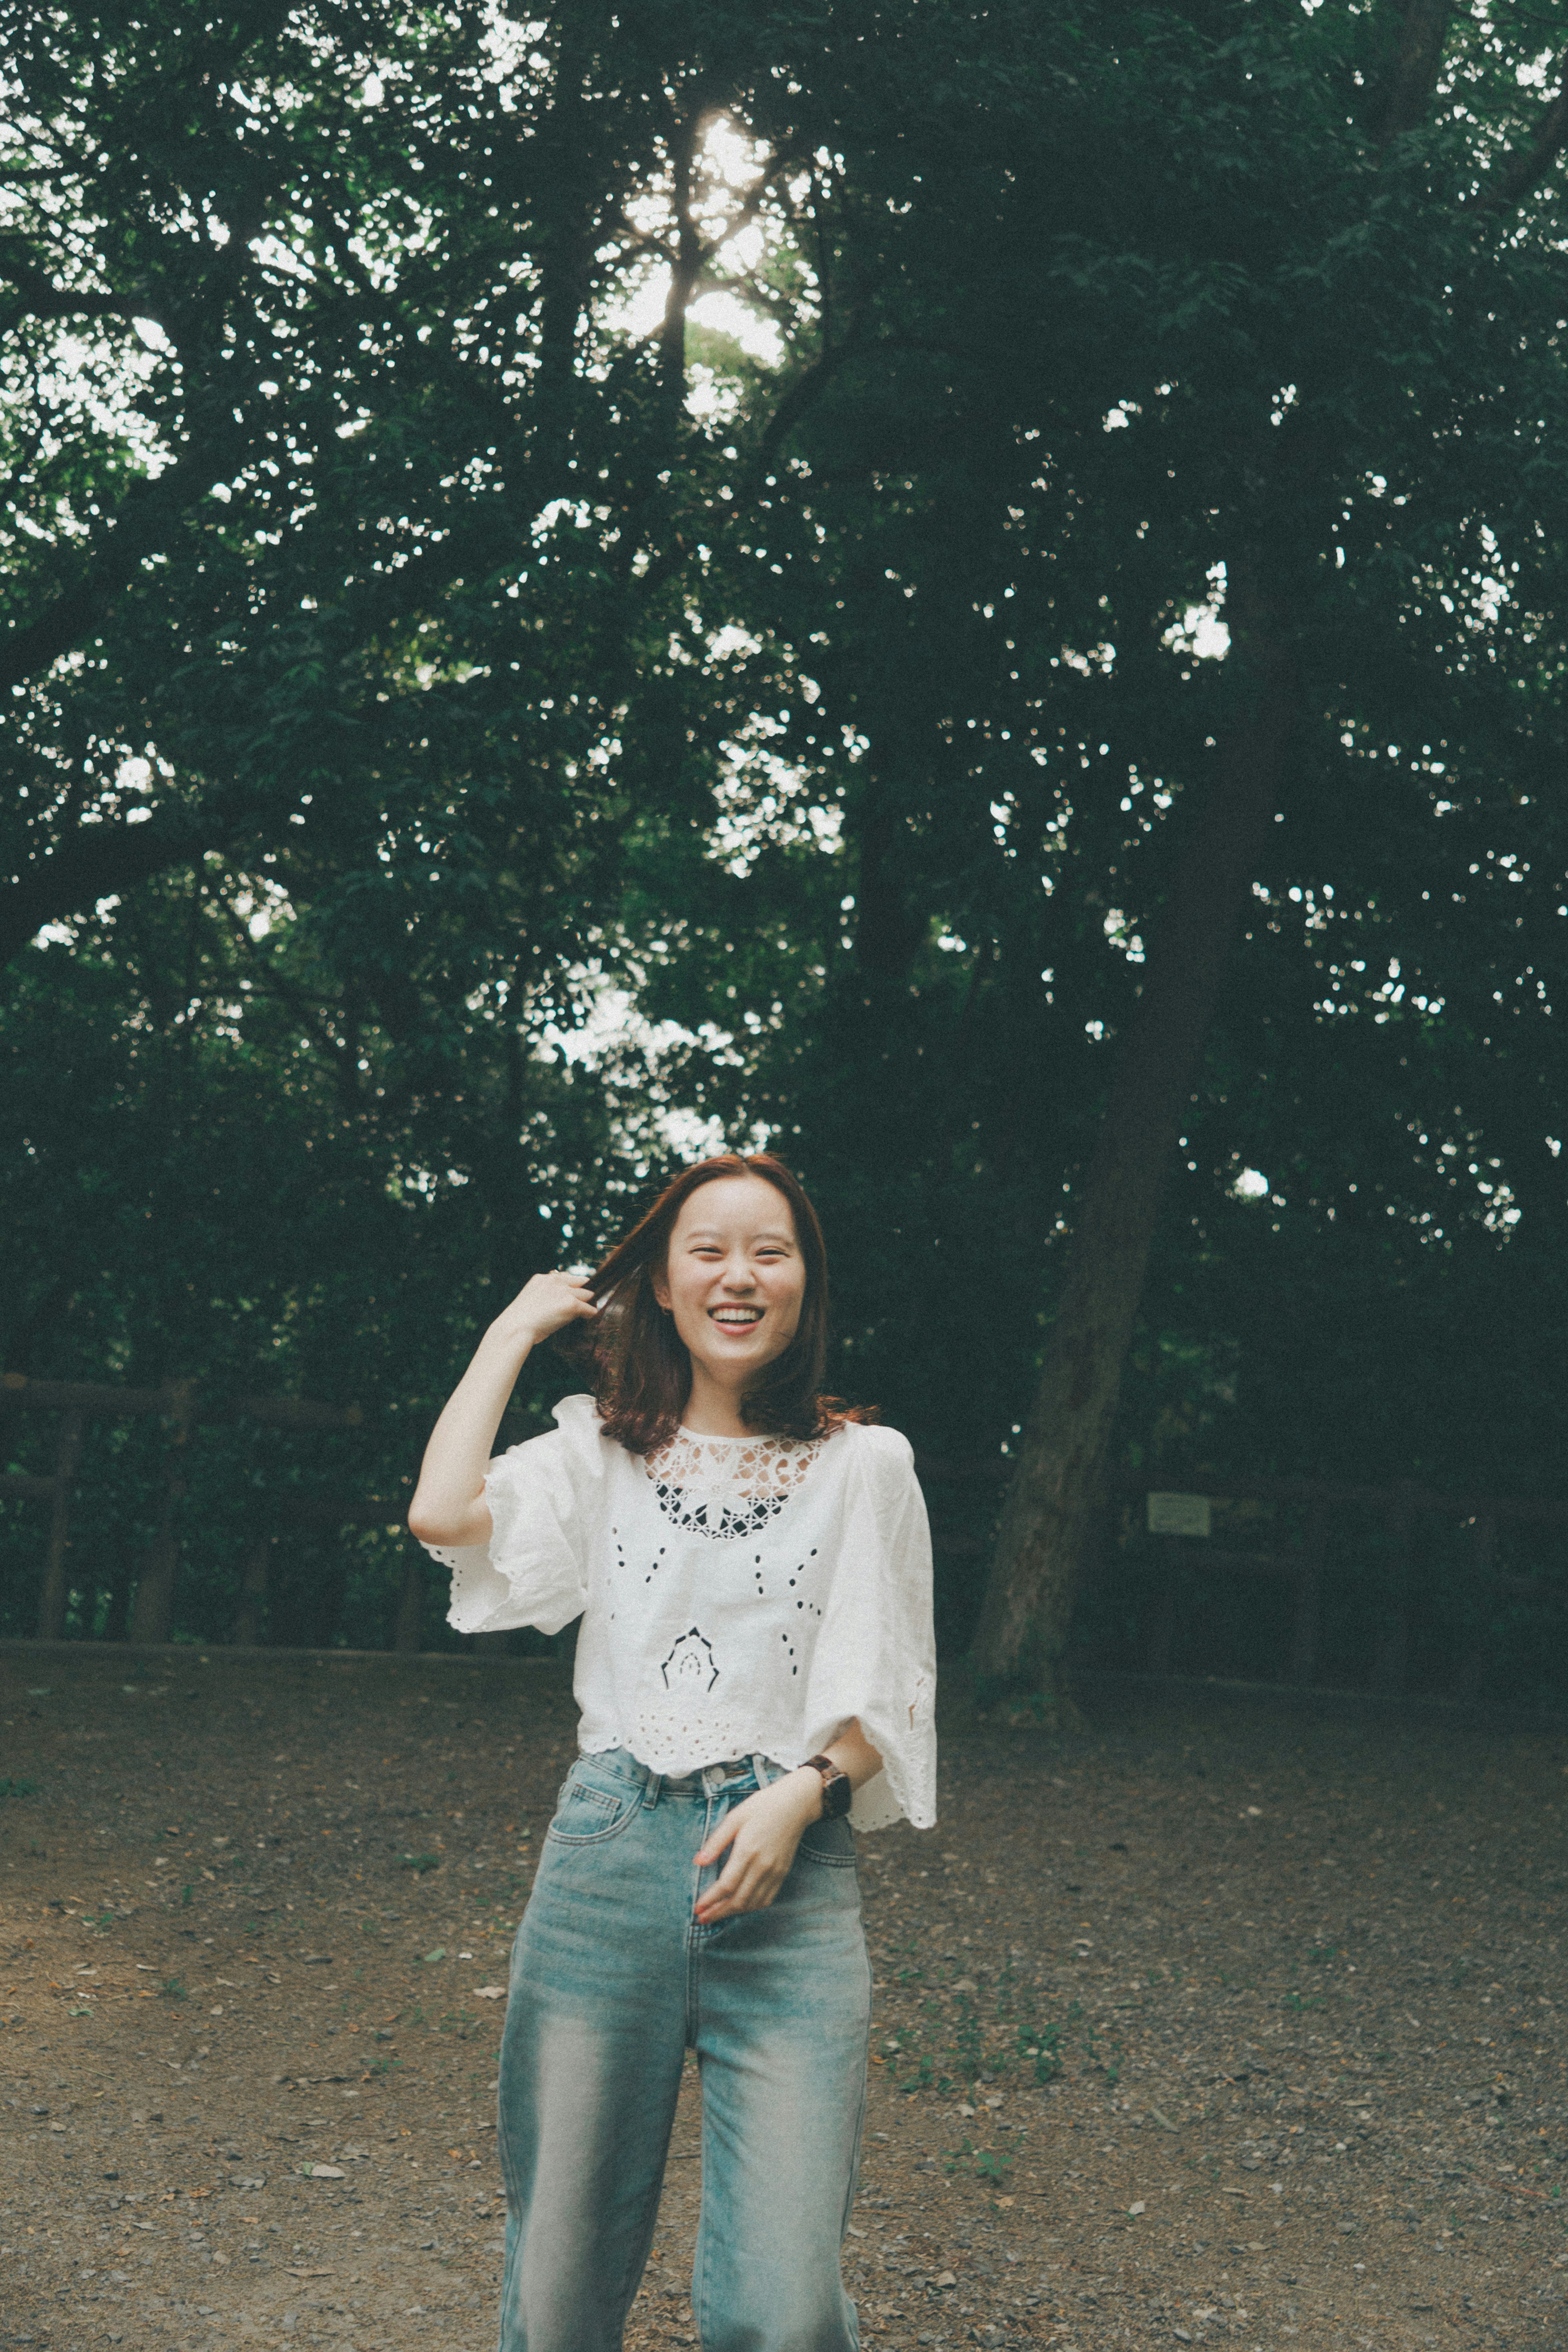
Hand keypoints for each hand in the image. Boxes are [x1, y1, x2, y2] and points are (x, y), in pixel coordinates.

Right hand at [489, 1269, 597, 1351]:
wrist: (516, 1328)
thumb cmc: (519, 1321)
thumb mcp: (531, 1299)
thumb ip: (545, 1295)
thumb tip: (558, 1302)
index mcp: (542, 1278)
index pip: (566, 1277)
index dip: (573, 1286)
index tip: (575, 1293)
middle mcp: (555, 1281)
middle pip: (580, 1282)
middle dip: (583, 1292)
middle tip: (587, 1301)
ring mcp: (564, 1292)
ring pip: (586, 1294)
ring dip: (587, 1303)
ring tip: (589, 1310)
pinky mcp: (571, 1304)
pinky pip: (588, 1308)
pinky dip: (590, 1313)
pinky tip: (589, 1317)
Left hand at [692, 1770, 821, 1922]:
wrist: (796, 1804)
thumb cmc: (762, 1806)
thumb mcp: (734, 1817)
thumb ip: (716, 1842)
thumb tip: (698, 1862)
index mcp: (748, 1850)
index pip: (726, 1885)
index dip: (710, 1900)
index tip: (697, 1908)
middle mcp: (763, 1866)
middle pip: (739, 1900)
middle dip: (718, 1913)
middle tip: (702, 1918)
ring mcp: (775, 1871)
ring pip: (753, 1903)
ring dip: (733, 1913)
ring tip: (717, 1915)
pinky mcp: (782, 1873)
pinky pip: (767, 1898)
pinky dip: (751, 1907)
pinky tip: (740, 1907)